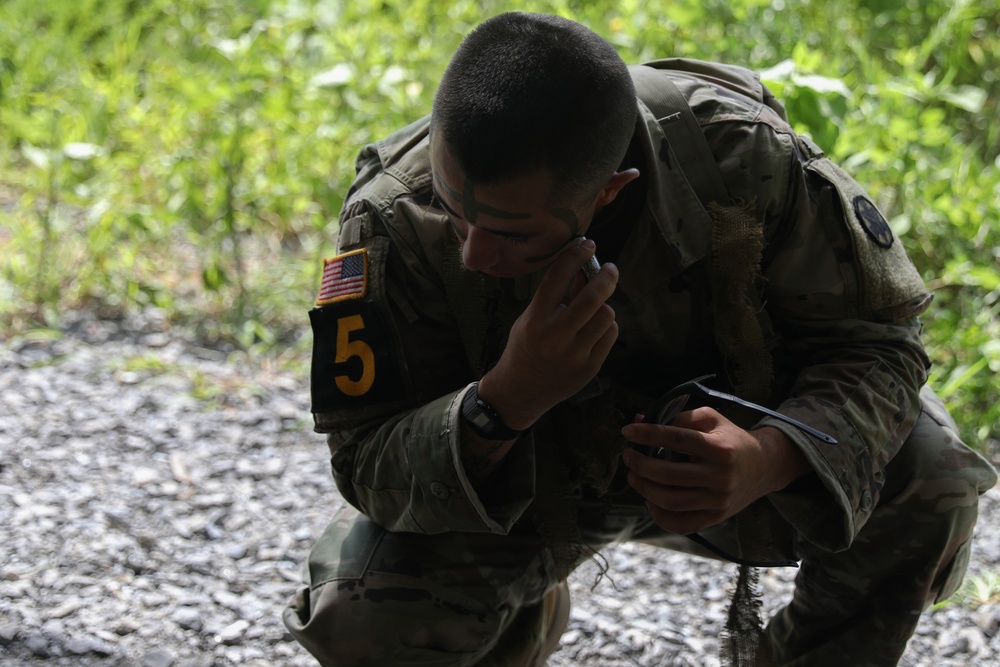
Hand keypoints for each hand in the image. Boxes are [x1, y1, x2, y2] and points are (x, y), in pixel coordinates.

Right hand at [477, 240, 618, 429]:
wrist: (521, 390)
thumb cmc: (525, 348)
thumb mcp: (531, 318)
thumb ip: (557, 296)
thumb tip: (585, 270)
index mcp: (535, 319)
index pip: (558, 278)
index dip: (575, 255)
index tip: (588, 244)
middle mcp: (554, 337)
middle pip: (592, 297)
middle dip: (606, 277)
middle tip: (610, 269)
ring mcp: (574, 354)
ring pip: (605, 315)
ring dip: (604, 306)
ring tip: (595, 309)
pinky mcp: (589, 367)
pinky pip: (609, 334)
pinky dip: (606, 326)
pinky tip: (595, 328)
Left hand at [621, 409, 807, 534]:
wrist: (764, 467)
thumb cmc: (732, 439)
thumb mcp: (712, 420)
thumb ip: (679, 417)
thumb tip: (640, 419)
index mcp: (719, 448)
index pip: (676, 439)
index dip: (648, 434)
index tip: (628, 431)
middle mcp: (720, 477)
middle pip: (669, 474)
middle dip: (640, 464)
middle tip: (628, 456)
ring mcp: (718, 501)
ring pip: (671, 501)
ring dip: (644, 488)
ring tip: (633, 475)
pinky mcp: (715, 518)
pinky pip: (681, 524)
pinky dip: (659, 515)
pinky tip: (649, 500)